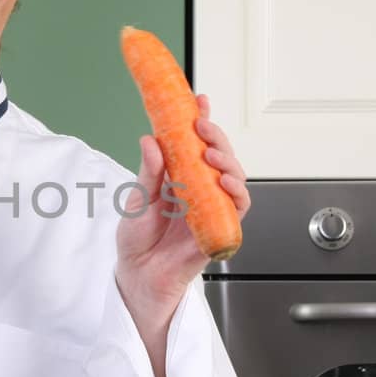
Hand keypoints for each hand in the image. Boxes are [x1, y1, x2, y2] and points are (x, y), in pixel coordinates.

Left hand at [114, 94, 249, 321]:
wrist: (139, 274)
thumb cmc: (137, 240)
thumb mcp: (137, 200)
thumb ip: (148, 173)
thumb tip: (150, 140)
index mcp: (179, 176)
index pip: (195, 143)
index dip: (200, 121)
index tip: (199, 101)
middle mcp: (200, 188)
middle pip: (219, 156)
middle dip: (215, 137)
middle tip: (202, 127)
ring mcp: (212, 206)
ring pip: (234, 176)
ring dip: (227, 161)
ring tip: (211, 154)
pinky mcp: (221, 226)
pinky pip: (238, 206)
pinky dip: (236, 191)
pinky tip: (225, 181)